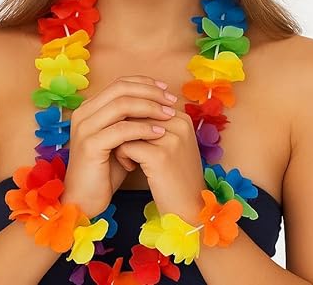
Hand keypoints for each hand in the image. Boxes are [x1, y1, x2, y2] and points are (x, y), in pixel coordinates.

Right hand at [60, 75, 177, 217]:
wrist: (85, 200)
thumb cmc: (106, 170)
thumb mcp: (121, 139)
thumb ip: (132, 119)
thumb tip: (161, 102)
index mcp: (90, 107)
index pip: (120, 83)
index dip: (145, 83)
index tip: (166, 90)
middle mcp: (84, 113)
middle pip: (121, 88)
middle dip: (150, 92)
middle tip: (171, 101)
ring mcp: (85, 128)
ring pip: (121, 105)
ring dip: (150, 107)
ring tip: (169, 115)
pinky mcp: (90, 145)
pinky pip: (121, 130)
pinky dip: (143, 129)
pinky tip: (159, 133)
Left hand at [114, 108, 206, 224]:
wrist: (190, 210)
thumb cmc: (175, 177)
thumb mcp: (169, 144)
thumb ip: (152, 124)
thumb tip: (123, 108)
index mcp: (182, 117)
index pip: (145, 102)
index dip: (132, 119)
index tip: (133, 138)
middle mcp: (179, 123)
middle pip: (135, 112)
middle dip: (125, 129)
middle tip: (127, 148)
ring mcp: (171, 138)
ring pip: (128, 126)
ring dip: (121, 141)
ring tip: (129, 157)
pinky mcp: (160, 156)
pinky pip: (126, 145)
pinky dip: (123, 156)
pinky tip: (131, 167)